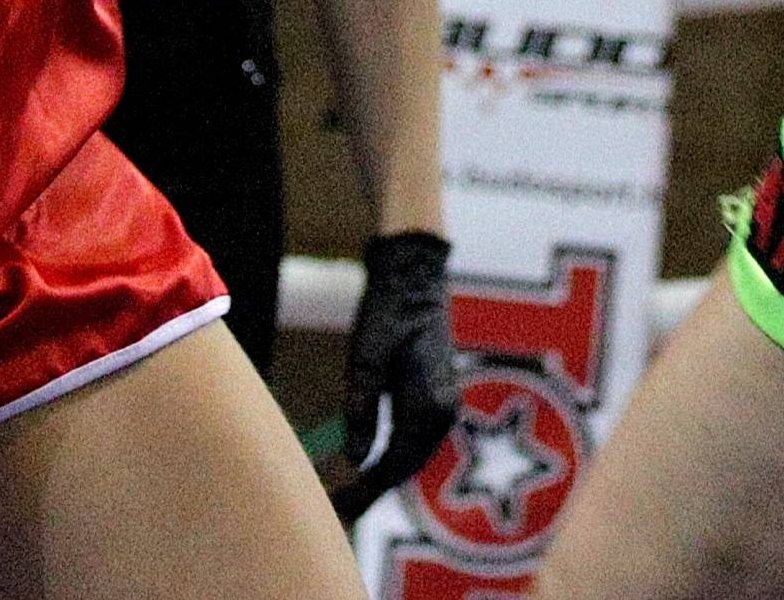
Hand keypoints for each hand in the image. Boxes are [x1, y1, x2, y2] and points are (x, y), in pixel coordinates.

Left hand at [331, 230, 460, 525]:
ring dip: (385, 475)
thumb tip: (355, 461)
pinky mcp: (439, 398)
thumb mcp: (365, 355)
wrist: (414, 276)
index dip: (367, 489)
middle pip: (407, 466)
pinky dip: (394, 456)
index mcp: (429, 404)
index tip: (337, 505)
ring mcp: (446, 406)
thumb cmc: (386, 310)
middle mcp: (445, 412)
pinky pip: (416, 440)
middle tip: (337, 507)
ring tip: (349, 494)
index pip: (396, 463)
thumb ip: (361, 408)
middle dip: (374, 489)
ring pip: (413, 456)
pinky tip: (372, 465)